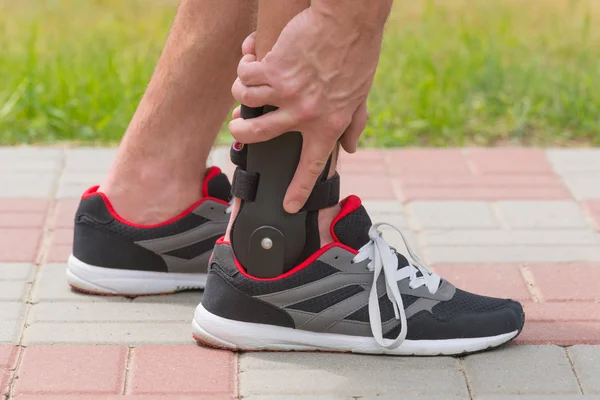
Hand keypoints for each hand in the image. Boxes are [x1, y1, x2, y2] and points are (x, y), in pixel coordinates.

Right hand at [229, 8, 384, 212]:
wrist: (349, 19)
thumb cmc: (357, 54)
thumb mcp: (360, 95)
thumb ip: (354, 124)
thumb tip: (351, 147)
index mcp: (328, 125)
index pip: (311, 166)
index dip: (298, 189)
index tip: (288, 206)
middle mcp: (304, 115)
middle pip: (256, 135)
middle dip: (240, 131)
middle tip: (237, 124)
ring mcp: (286, 94)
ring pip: (245, 98)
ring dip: (243, 85)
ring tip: (250, 74)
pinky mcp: (273, 70)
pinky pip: (245, 73)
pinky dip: (246, 61)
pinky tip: (253, 51)